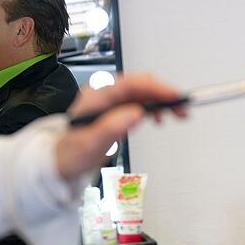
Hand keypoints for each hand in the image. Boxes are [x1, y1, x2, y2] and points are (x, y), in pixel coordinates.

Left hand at [56, 73, 185, 179]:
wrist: (62, 160)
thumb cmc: (72, 154)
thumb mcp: (90, 145)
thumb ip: (112, 128)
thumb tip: (136, 113)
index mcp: (96, 97)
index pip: (131, 84)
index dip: (155, 87)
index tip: (174, 96)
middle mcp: (103, 93)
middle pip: (140, 85)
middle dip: (164, 94)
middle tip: (182, 109)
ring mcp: (110, 100)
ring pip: (143, 92)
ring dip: (162, 100)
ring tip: (177, 115)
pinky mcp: (116, 108)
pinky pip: (139, 101)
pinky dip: (154, 107)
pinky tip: (160, 118)